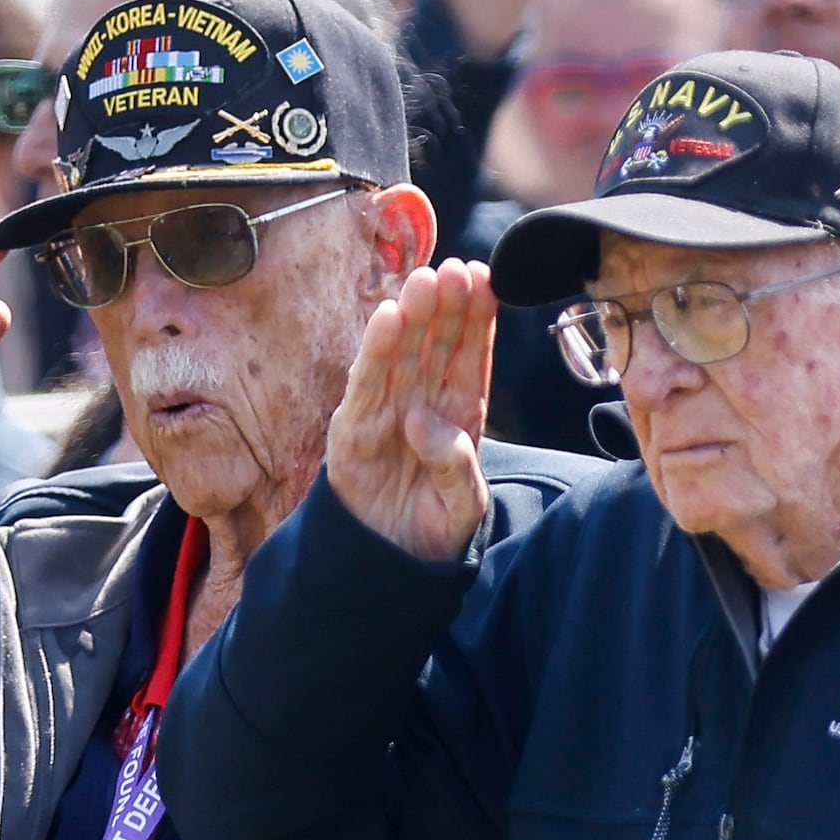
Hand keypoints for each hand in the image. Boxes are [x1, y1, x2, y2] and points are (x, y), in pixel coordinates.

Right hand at [330, 266, 497, 566]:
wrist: (388, 569)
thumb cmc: (432, 533)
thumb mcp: (463, 510)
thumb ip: (457, 470)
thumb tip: (427, 423)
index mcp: (458, 415)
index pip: (471, 356)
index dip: (478, 317)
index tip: (487, 278)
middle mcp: (422, 404)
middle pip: (437, 345)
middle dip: (447, 306)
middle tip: (456, 270)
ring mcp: (386, 414)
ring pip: (402, 356)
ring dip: (413, 317)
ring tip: (424, 281)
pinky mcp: (353, 431)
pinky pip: (364, 386)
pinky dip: (373, 352)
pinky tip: (386, 318)